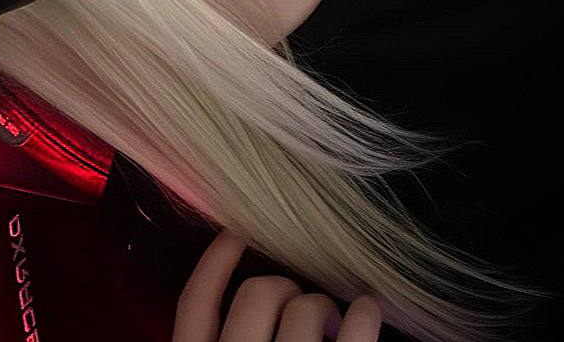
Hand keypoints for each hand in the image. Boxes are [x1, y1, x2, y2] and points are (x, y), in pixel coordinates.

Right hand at [173, 228, 383, 340]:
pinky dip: (366, 316)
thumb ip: (221, 339)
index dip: (214, 261)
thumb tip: (248, 294)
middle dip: (281, 287)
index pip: (195, 304)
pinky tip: (368, 310)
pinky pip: (355, 337)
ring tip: (329, 319)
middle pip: (256, 294)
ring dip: (322, 304)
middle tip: (296, 301)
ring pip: (305, 308)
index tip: (236, 232)